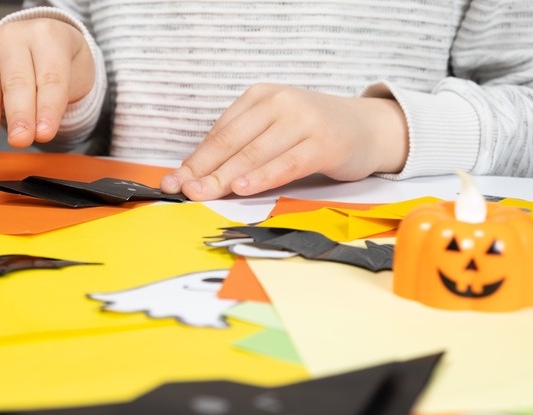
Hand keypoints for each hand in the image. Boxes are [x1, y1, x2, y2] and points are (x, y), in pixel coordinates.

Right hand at [0, 18, 94, 148]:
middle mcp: (15, 39)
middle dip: (18, 114)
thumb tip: (40, 132)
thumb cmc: (61, 61)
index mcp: (48, 37)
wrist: (47, 39)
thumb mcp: (74, 74)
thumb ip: (59, 100)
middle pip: (16, 82)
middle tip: (20, 140)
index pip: (49, 78)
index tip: (45, 134)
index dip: (48, 109)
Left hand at [160, 84, 408, 200]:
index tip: (174, 181)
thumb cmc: (312, 132)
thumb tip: (197, 174)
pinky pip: (285, 163)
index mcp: (260, 96)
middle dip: (203, 170)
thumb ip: (241, 146)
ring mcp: (302, 120)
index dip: (195, 159)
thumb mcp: (273, 128)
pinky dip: (261, 177)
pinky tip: (242, 188)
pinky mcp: (322, 143)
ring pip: (254, 153)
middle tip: (182, 190)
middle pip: (232, 142)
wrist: (367, 127)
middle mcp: (279, 103)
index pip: (220, 132)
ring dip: (225, 177)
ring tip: (202, 193)